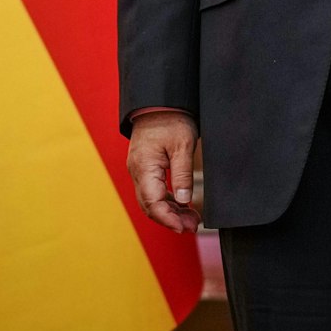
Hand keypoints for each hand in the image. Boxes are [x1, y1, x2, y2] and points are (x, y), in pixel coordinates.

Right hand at [127, 110, 199, 232]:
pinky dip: (166, 201)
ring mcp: (139, 170)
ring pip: (150, 200)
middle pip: (149, 205)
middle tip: (193, 226)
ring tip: (191, 219)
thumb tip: (185, 202)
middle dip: (170, 219)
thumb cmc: (171, 120)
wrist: (159, 102)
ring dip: (169, 212)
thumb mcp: (182, 146)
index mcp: (144, 166)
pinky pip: (152, 191)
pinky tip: (182, 206)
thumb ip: (183, 175)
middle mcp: (137, 171)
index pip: (152, 202)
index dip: (168, 219)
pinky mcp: (144, 168)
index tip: (184, 228)